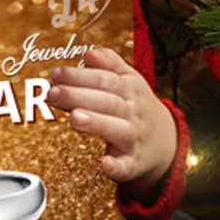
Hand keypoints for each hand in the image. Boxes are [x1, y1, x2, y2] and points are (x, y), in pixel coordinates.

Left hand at [48, 46, 177, 194]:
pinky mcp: (134, 163)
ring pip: (118, 130)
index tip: (55, 74)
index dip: (79, 76)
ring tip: (74, 118)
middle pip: (107, 101)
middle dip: (78, 96)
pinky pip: (126, 166)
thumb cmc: (136, 106)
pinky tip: (104, 164)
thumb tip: (89, 53)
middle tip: (52, 93)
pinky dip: (116, 166)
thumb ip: (110, 64)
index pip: (104, 79)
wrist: (167, 142)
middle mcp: (133, 112)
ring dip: (96, 123)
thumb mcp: (129, 80)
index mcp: (130, 89)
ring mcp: (134, 138)